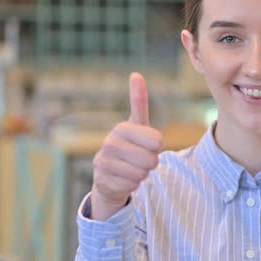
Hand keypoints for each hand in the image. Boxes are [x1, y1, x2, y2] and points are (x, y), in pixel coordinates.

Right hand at [90, 72, 162, 220]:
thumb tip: (136, 74)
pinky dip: (133, 185)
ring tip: (131, 168)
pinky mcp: (103, 181)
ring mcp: (104, 163)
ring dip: (142, 174)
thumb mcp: (137, 125)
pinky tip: (123, 179)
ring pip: (142, 174)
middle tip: (139, 159)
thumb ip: (138, 101)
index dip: (157, 146)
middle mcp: (110, 143)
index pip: (157, 141)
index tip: (147, 144)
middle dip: (150, 162)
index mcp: (122, 128)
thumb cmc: (129, 146)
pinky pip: (133, 186)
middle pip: (151, 160)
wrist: (108, 174)